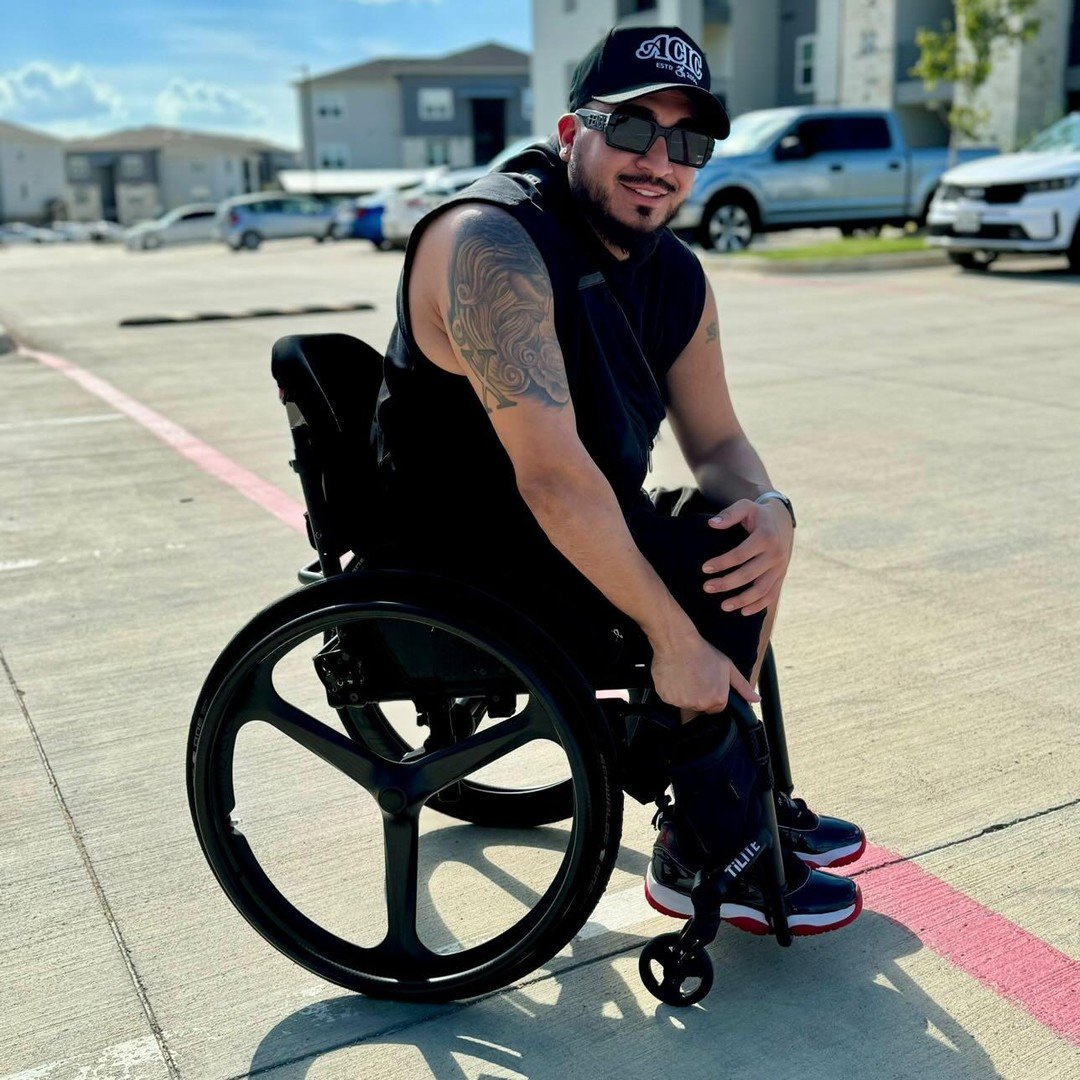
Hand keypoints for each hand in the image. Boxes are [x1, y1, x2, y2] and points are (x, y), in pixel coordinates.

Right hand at [650, 633, 759, 712]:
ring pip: (684, 703)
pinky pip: (670, 698)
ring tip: (684, 675)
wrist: (678, 642)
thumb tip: (756, 700)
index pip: (716, 707)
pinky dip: (671, 690)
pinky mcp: (666, 697)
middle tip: (695, 677)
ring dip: (684, 693)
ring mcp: (681, 702)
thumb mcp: (728, 668)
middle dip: (698, 696)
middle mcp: (699, 704)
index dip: (712, 695)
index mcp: (716, 699)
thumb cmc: (703, 653)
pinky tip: (673, 676)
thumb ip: (743, 686)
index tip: (707, 682)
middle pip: (699, 707)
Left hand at [702, 498, 793, 616]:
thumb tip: (712, 524)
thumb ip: (729, 514)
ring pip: (761, 589)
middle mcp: (775, 554)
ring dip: (742, 600)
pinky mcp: (781, 576)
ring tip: (723, 606)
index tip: (704, 568)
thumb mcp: (745, 507)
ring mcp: (780, 567)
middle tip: (707, 587)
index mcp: (766, 537)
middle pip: (749, 574)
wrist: (782, 520)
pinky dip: (758, 606)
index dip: (722, 563)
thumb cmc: (757, 515)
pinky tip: (742, 611)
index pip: (740, 554)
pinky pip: (771, 595)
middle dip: (726, 583)